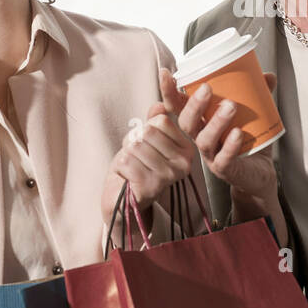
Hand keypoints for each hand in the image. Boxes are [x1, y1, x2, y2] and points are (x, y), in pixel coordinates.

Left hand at [102, 98, 198, 227]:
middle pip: (147, 131)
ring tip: (133, 169)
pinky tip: (128, 178)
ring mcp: (168, 176)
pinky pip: (127, 161)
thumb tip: (160, 104)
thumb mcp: (147, 142)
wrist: (125, 203)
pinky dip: (120, 168)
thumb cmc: (137, 170)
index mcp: (187, 150)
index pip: (161, 121)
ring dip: (126, 156)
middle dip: (133, 142)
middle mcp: (183, 163)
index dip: (145, 129)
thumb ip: (154, 122)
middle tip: (137, 160)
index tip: (148, 146)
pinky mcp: (151, 186)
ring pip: (136, 146)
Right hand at [161, 68, 283, 238]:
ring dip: (215, 122)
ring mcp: (211, 156)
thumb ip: (258, 94)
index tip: (166, 73)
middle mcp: (201, 139)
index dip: (169, 92)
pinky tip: (238, 134)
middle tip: (207, 88)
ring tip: (230, 106)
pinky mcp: (225, 170)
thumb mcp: (253, 115)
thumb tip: (268, 74)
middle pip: (186, 123)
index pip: (179, 107)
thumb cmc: (249, 142)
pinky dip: (229, 146)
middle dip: (194, 105)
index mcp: (202, 123)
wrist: (260, 175)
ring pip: (203, 141)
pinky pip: (223, 159)